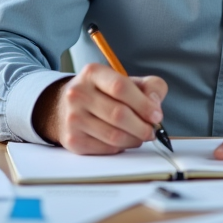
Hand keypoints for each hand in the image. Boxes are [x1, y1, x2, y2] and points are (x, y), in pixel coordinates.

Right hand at [31, 63, 167, 154]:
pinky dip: (122, 147)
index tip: (156, 115)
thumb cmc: (104, 93)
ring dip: (135, 139)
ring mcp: (73, 118)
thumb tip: (155, 105)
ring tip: (141, 136)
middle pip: (118, 114)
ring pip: (114, 136)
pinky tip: (124, 140)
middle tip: (152, 130)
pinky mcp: (72, 140)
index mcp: (93, 73)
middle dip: (142, 126)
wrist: (65, 107)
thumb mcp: (126, 80)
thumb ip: (149, 87)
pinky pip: (106, 149)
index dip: (143, 104)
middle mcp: (78, 94)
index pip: (121, 87)